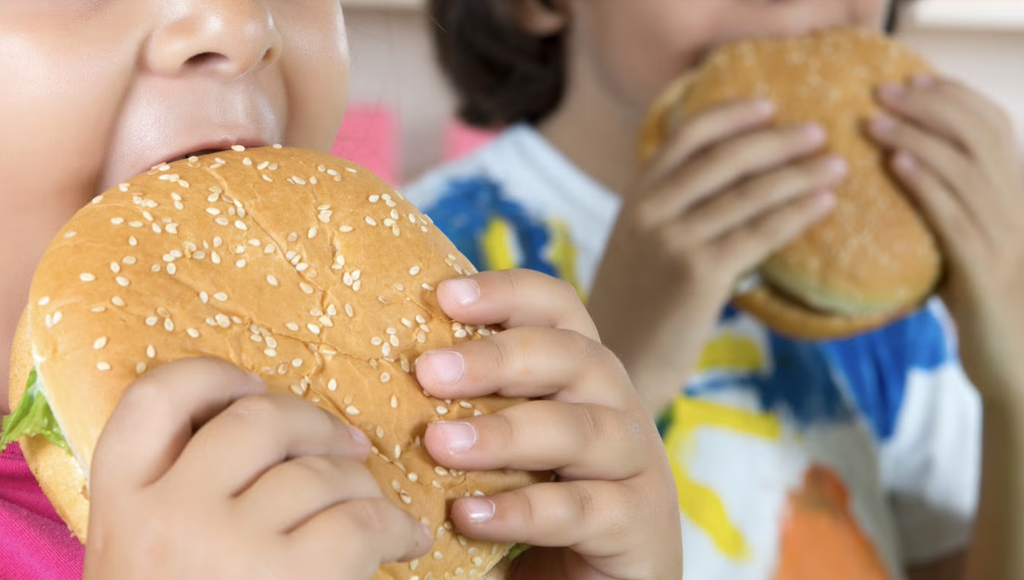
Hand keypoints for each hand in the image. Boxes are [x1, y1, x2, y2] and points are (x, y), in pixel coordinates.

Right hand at [83, 358, 432, 579]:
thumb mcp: (144, 559)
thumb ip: (176, 495)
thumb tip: (269, 430)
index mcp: (120, 504)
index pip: (155, 397)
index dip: (212, 376)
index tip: (252, 387)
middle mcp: (169, 514)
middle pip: (257, 418)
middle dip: (315, 423)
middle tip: (346, 446)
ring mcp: (228, 545)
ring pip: (319, 473)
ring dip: (363, 486)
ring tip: (377, 510)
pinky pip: (360, 522)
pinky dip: (396, 527)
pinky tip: (407, 541)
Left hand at [415, 270, 681, 579]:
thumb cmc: (533, 501)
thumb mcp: (500, 445)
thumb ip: (464, 408)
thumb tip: (371, 373)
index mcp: (580, 372)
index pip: (557, 308)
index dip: (507, 292)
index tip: (445, 296)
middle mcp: (615, 405)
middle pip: (571, 357)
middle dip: (497, 360)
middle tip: (428, 372)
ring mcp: (635, 464)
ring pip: (578, 430)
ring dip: (505, 433)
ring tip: (439, 445)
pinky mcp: (640, 524)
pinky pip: (582, 508)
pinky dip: (524, 509)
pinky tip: (469, 515)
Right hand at [588, 99, 843, 415]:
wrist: (616, 365)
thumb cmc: (635, 312)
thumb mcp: (638, 251)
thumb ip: (669, 216)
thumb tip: (730, 193)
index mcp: (635, 200)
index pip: (685, 137)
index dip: (730, 115)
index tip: (768, 105)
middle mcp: (651, 212)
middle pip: (725, 158)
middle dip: (777, 140)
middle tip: (819, 132)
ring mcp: (674, 241)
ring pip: (750, 194)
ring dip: (800, 175)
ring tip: (837, 165)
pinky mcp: (700, 274)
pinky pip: (761, 234)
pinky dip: (797, 214)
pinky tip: (825, 205)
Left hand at [869, 76, 1023, 392]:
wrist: (1017, 368)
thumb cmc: (986, 308)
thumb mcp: (969, 250)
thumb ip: (950, 213)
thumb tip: (902, 178)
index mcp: (1017, 197)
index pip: (994, 128)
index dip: (954, 98)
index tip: (911, 80)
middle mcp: (1019, 208)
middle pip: (979, 137)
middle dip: (928, 107)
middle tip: (880, 91)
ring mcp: (1006, 239)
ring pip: (965, 171)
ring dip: (916, 138)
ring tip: (874, 121)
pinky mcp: (986, 272)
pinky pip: (955, 217)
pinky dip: (926, 185)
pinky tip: (897, 164)